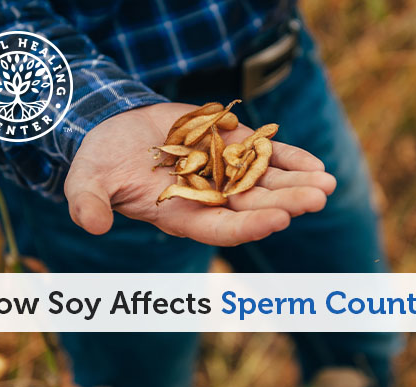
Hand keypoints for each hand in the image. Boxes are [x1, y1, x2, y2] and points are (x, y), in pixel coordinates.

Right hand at [64, 102, 335, 245]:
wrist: (116, 130)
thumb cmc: (100, 162)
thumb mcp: (89, 181)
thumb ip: (89, 202)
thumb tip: (91, 224)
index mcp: (181, 215)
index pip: (220, 228)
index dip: (248, 225)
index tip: (278, 220)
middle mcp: (209, 199)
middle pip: (253, 206)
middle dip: (285, 203)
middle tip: (317, 198)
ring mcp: (224, 173)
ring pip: (266, 183)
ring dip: (297, 184)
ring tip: (327, 184)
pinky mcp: (232, 147)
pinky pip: (265, 156)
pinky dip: (289, 159)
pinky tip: (315, 164)